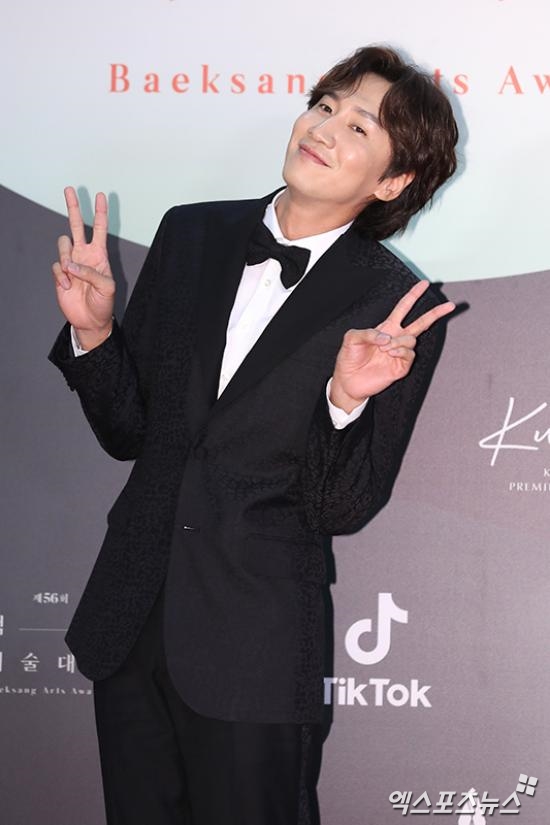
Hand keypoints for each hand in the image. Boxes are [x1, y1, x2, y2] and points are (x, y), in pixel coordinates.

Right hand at [51, 187, 114, 349]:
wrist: (91, 320)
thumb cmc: (104, 303)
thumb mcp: (107, 288)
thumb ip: (91, 273)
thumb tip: (70, 265)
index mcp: (99, 255)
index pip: (100, 229)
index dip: (100, 212)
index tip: (100, 196)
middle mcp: (84, 254)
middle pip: (76, 225)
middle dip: (73, 207)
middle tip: (69, 189)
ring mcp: (71, 263)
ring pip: (62, 244)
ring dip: (65, 258)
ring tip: (71, 275)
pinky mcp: (59, 273)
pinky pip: (56, 266)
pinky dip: (60, 276)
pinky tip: (66, 286)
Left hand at [330, 280, 453, 411]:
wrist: (348, 381)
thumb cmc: (349, 358)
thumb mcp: (352, 338)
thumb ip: (367, 333)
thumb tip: (387, 337)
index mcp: (386, 327)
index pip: (403, 308)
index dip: (413, 295)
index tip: (424, 284)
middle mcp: (396, 338)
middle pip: (421, 322)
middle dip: (435, 313)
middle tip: (450, 306)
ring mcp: (400, 353)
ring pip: (412, 339)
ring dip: (399, 341)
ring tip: (385, 348)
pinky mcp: (401, 367)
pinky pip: (409, 354)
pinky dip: (401, 351)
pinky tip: (390, 353)